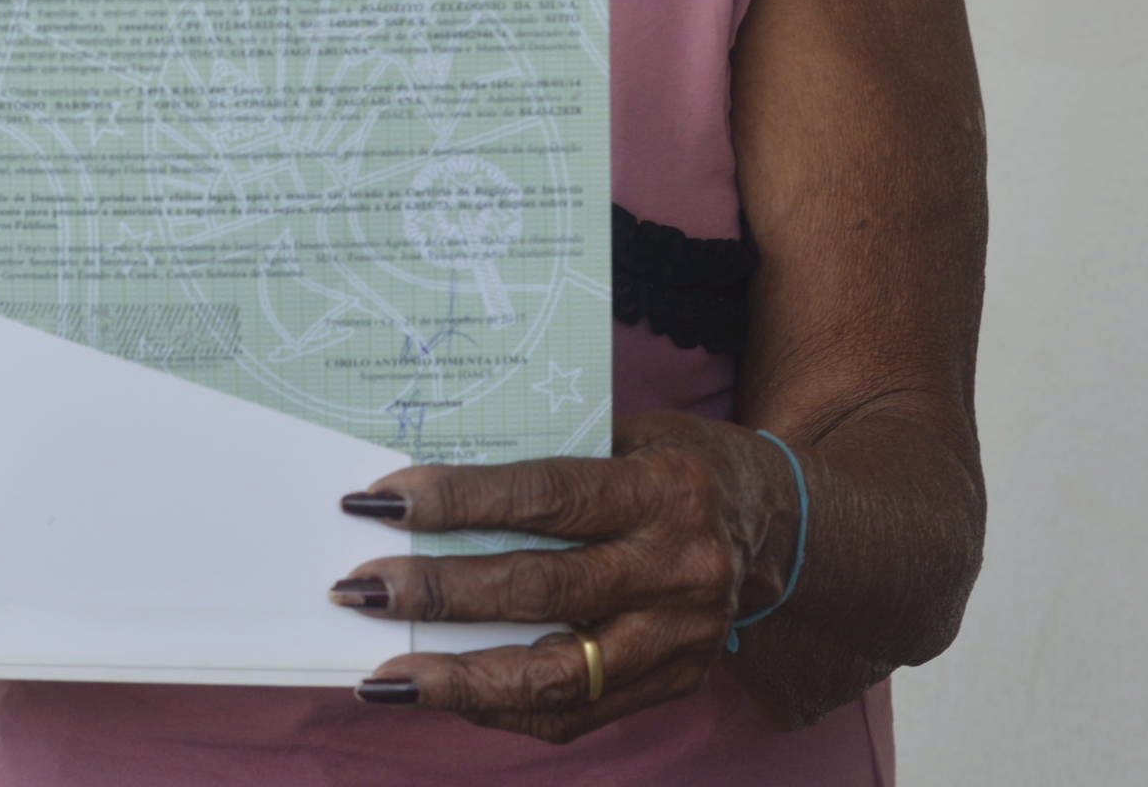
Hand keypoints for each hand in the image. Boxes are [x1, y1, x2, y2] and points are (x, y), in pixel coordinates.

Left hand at [329, 412, 798, 744]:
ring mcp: (679, 639)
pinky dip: (502, 710)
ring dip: (460, 680)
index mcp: (663, 492)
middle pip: (542, 590)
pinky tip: (444, 696)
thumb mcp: (633, 435)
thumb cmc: (685, 466)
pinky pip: (575, 712)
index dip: (459, 500)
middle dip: (440, 592)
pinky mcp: (673, 684)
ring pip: (556, 675)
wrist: (787, 530)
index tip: (379, 500)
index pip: (546, 498)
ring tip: (384, 678)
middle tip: (360, 589)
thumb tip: (435, 485)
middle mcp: (676, 570)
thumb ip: (551, 461)